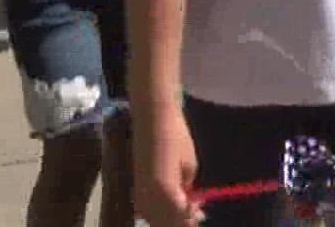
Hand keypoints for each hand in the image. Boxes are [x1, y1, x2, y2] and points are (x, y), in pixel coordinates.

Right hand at [135, 109, 200, 226]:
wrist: (152, 118)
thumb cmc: (176, 137)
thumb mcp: (190, 166)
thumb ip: (188, 190)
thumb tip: (190, 205)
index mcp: (165, 193)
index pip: (179, 218)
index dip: (190, 219)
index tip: (201, 214)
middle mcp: (148, 198)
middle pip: (164, 222)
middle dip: (180, 220)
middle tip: (196, 211)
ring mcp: (137, 193)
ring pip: (153, 218)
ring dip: (168, 217)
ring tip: (185, 206)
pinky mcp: (133, 186)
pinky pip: (144, 209)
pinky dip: (156, 211)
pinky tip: (168, 202)